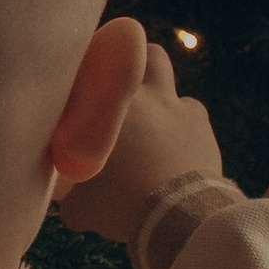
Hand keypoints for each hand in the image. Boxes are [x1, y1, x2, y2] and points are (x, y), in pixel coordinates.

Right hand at [54, 41, 225, 245]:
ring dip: (158, 94)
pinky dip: (182, 125)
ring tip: (149, 120)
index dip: (90, 71)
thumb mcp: (80, 207)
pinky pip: (190, 113)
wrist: (178, 216)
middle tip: (123, 88)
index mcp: (109, 107)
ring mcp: (178, 106)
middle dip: (137, 63)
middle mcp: (146, 95)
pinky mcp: (202, 124)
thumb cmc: (120, 206)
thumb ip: (70, 197)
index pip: (94, 67)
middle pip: (148, 53)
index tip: (83, 86)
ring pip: (168, 77)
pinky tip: (174, 146)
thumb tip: (65, 201)